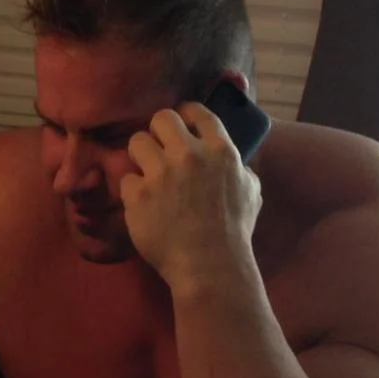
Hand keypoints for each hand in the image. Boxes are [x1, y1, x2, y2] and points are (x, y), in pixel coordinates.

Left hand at [120, 103, 262, 293]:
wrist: (208, 266)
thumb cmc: (233, 233)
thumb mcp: (251, 193)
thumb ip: (240, 170)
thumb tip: (235, 162)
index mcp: (220, 151)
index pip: (197, 111)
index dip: (185, 114)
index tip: (181, 123)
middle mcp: (189, 155)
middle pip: (161, 118)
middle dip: (158, 131)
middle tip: (160, 150)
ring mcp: (161, 174)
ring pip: (137, 141)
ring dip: (141, 157)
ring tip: (147, 174)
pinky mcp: (138, 195)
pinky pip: (127, 179)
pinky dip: (133, 192)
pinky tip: (144, 205)